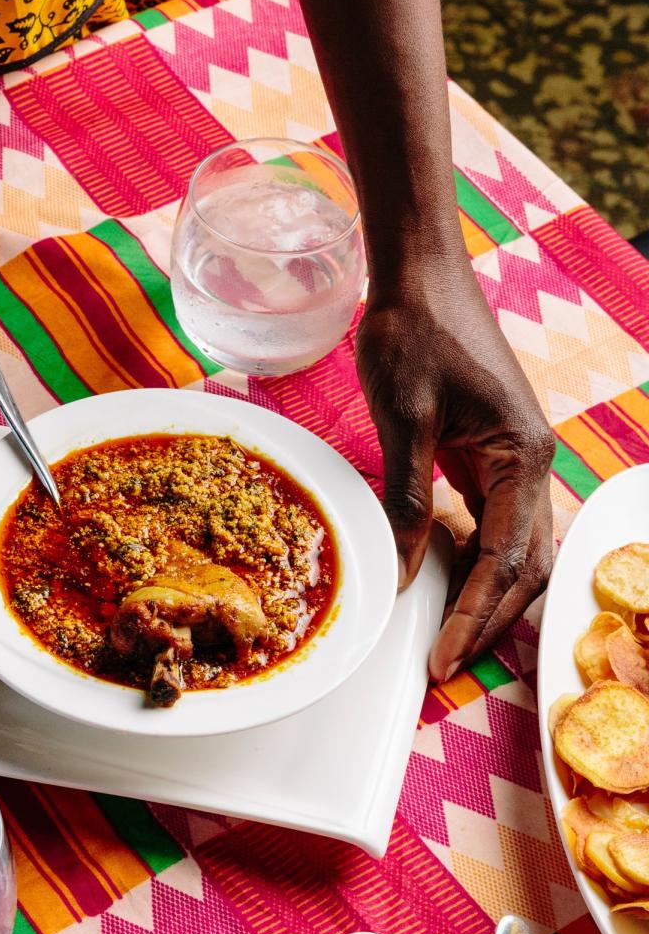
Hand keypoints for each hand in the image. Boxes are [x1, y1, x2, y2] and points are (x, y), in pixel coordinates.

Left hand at [356, 263, 554, 680]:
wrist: (420, 270)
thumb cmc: (415, 331)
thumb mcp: (403, 422)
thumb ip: (406, 502)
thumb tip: (404, 574)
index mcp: (522, 456)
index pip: (508, 560)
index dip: (475, 614)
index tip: (441, 656)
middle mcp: (531, 461)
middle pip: (524, 563)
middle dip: (488, 617)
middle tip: (444, 662)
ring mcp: (513, 455)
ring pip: (513, 545)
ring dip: (485, 592)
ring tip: (446, 635)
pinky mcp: (490, 448)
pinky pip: (492, 517)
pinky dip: (474, 556)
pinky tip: (443, 578)